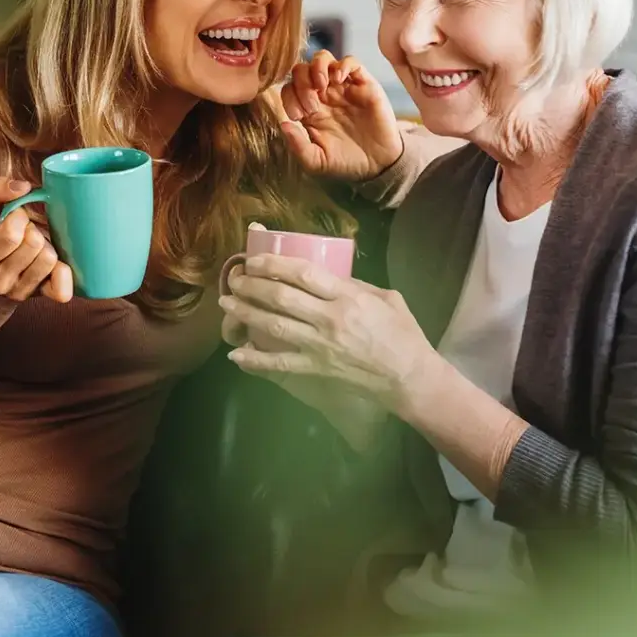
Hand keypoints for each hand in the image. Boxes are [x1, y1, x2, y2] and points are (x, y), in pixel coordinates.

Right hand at [0, 177, 72, 302]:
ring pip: (49, 259)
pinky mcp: (40, 296)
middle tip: (26, 232)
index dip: (18, 217)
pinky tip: (54, 263)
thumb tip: (23, 187)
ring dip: (47, 246)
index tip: (15, 217)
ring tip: (35, 247)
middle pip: (34, 244)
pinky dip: (63, 272)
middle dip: (33, 230)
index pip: (11, 234)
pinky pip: (61, 289)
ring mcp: (20, 291)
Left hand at [218, 253, 434, 408]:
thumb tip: (327, 275)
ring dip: (246, 313)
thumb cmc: (403, 334)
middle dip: (252, 285)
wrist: (409, 377)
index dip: (274, 264)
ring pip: (274, 326)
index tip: (255, 259)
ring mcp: (320, 346)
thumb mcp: (387, 298)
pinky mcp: (316, 369)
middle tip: (234, 278)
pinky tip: (236, 355)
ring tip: (226, 303)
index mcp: (348, 297)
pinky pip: (280, 364)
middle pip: (281, 297)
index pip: (304, 273)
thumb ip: (355, 285)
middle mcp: (330, 319)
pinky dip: (255, 360)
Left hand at [280, 51, 402, 180]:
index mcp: (309, 110)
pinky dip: (342, 65)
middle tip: (312, 105)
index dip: (289, 97)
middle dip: (301, 83)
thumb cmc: (346, 162)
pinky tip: (339, 81)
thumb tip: (283, 124)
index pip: (289, 89)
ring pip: (323, 59)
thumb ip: (298, 146)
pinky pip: (350, 62)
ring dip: (316, 68)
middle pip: (302, 70)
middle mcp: (323, 95)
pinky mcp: (363, 84)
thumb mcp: (316, 161)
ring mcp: (342, 87)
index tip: (300, 117)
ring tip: (321, 86)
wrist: (378, 164)